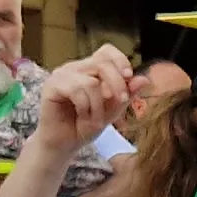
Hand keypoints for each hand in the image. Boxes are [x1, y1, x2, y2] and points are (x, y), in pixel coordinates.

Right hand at [23, 47, 132, 164]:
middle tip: (120, 101)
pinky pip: (76, 90)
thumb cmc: (84, 126)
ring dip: (98, 105)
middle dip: (116, 84)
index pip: (107, 51)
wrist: (63, 144)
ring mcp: (61, 75)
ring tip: (95, 120)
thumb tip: (144, 79)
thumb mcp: (112, 112)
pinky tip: (82, 116)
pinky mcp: (51, 85)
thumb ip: (126, 95)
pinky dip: (85, 107)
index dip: (120, 60)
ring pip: (91, 81)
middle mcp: (75, 68)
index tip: (129, 77)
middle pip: (102, 64)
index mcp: (90, 69)